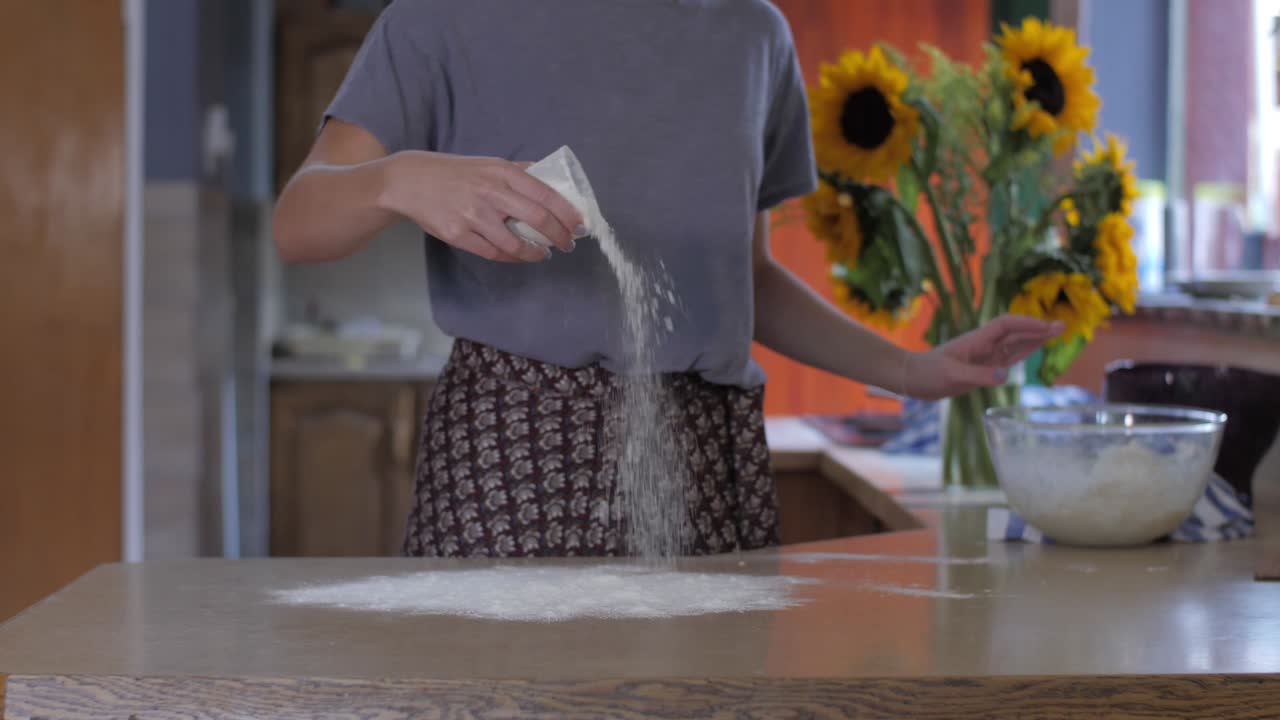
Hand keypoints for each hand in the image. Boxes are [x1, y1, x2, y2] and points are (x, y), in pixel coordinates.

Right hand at [379, 151, 585, 261]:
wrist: (410, 181)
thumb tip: (552, 178)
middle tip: (568, 244)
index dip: (567, 213)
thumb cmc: (455, 172)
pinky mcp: (458, 234)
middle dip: (559, 235)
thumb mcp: (489, 163)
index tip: (580, 224)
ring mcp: (473, 215)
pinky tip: (520, 256)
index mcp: (502, 172)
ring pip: (515, 242)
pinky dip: (512, 257)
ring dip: (536, 252)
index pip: (545, 193)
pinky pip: (493, 252)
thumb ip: (519, 172)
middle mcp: (490, 192)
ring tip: (544, 254)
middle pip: (537, 218)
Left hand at [903, 315, 1063, 400]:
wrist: (913, 379)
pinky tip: (1034, 348)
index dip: (1027, 324)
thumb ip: (978, 375)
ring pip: (1015, 345)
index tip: (1046, 327)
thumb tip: (1005, 375)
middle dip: (1038, 329)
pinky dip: (1023, 352)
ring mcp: (984, 356)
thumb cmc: (928, 374)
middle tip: (1063, 327)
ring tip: (1056, 333)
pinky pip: (1007, 358)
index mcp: (977, 341)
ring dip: (1034, 339)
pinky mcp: (982, 367)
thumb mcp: (951, 376)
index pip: (1006, 326)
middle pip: (1015, 333)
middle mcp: (984, 345)